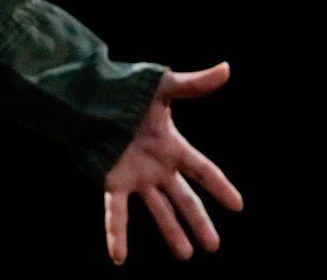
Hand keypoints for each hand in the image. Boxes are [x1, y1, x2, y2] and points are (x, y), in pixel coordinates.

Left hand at [102, 61, 242, 264]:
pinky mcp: (112, 182)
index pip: (203, 170)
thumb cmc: (127, 89)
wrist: (89, 95)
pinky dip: (117, 235)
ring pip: (158, 211)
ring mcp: (135, 177)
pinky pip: (116, 214)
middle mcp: (156, 166)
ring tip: (185, 255)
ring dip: (171, 233)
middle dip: (199, 222)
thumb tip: (226, 68)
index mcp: (171, 145)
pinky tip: (118, 258)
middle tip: (213, 246)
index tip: (238, 206)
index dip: (220, 187)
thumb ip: (194, 84)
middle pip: (184, 199)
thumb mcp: (163, 87)